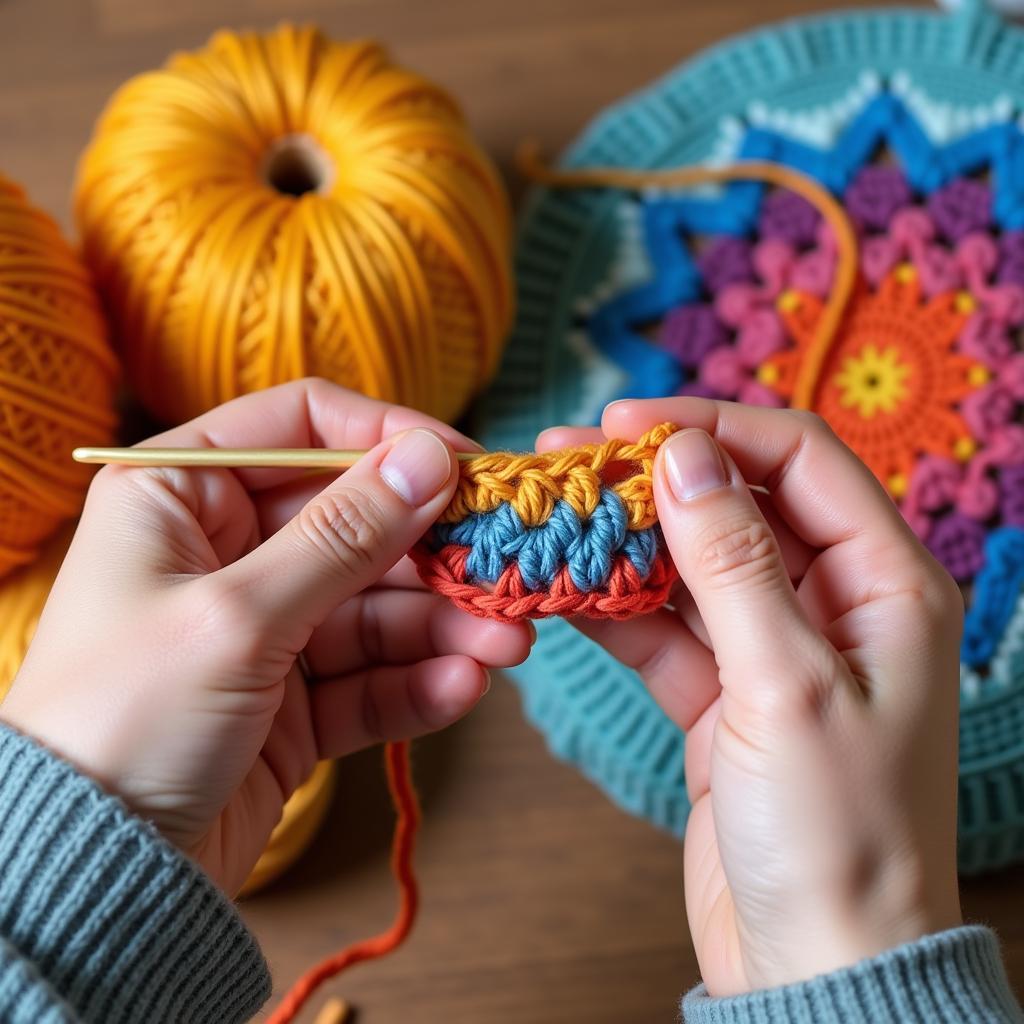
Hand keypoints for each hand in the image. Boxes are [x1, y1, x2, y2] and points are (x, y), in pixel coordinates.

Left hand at [1, 379, 531, 894]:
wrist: (93, 877)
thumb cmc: (126, 717)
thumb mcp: (238, 614)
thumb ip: (344, 535)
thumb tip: (429, 457)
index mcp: (181, 495)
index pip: (303, 428)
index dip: (389, 439)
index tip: (467, 467)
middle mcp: (227, 550)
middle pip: (357, 522)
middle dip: (434, 551)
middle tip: (506, 568)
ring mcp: (266, 627)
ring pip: (375, 605)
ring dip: (443, 624)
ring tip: (505, 644)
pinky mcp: (295, 700)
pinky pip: (369, 675)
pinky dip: (416, 681)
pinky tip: (462, 687)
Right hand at [539, 398, 963, 996]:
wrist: (816, 969)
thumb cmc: (836, 835)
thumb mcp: (785, 685)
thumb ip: (733, 563)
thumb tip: (687, 455)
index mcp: (885, 584)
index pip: (798, 459)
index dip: (713, 428)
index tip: (625, 423)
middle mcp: (833, 605)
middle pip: (737, 506)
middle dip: (655, 480)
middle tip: (567, 460)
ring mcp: (772, 651)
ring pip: (692, 566)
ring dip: (625, 541)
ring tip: (551, 514)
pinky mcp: (724, 697)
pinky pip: (665, 630)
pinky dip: (615, 608)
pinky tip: (561, 587)